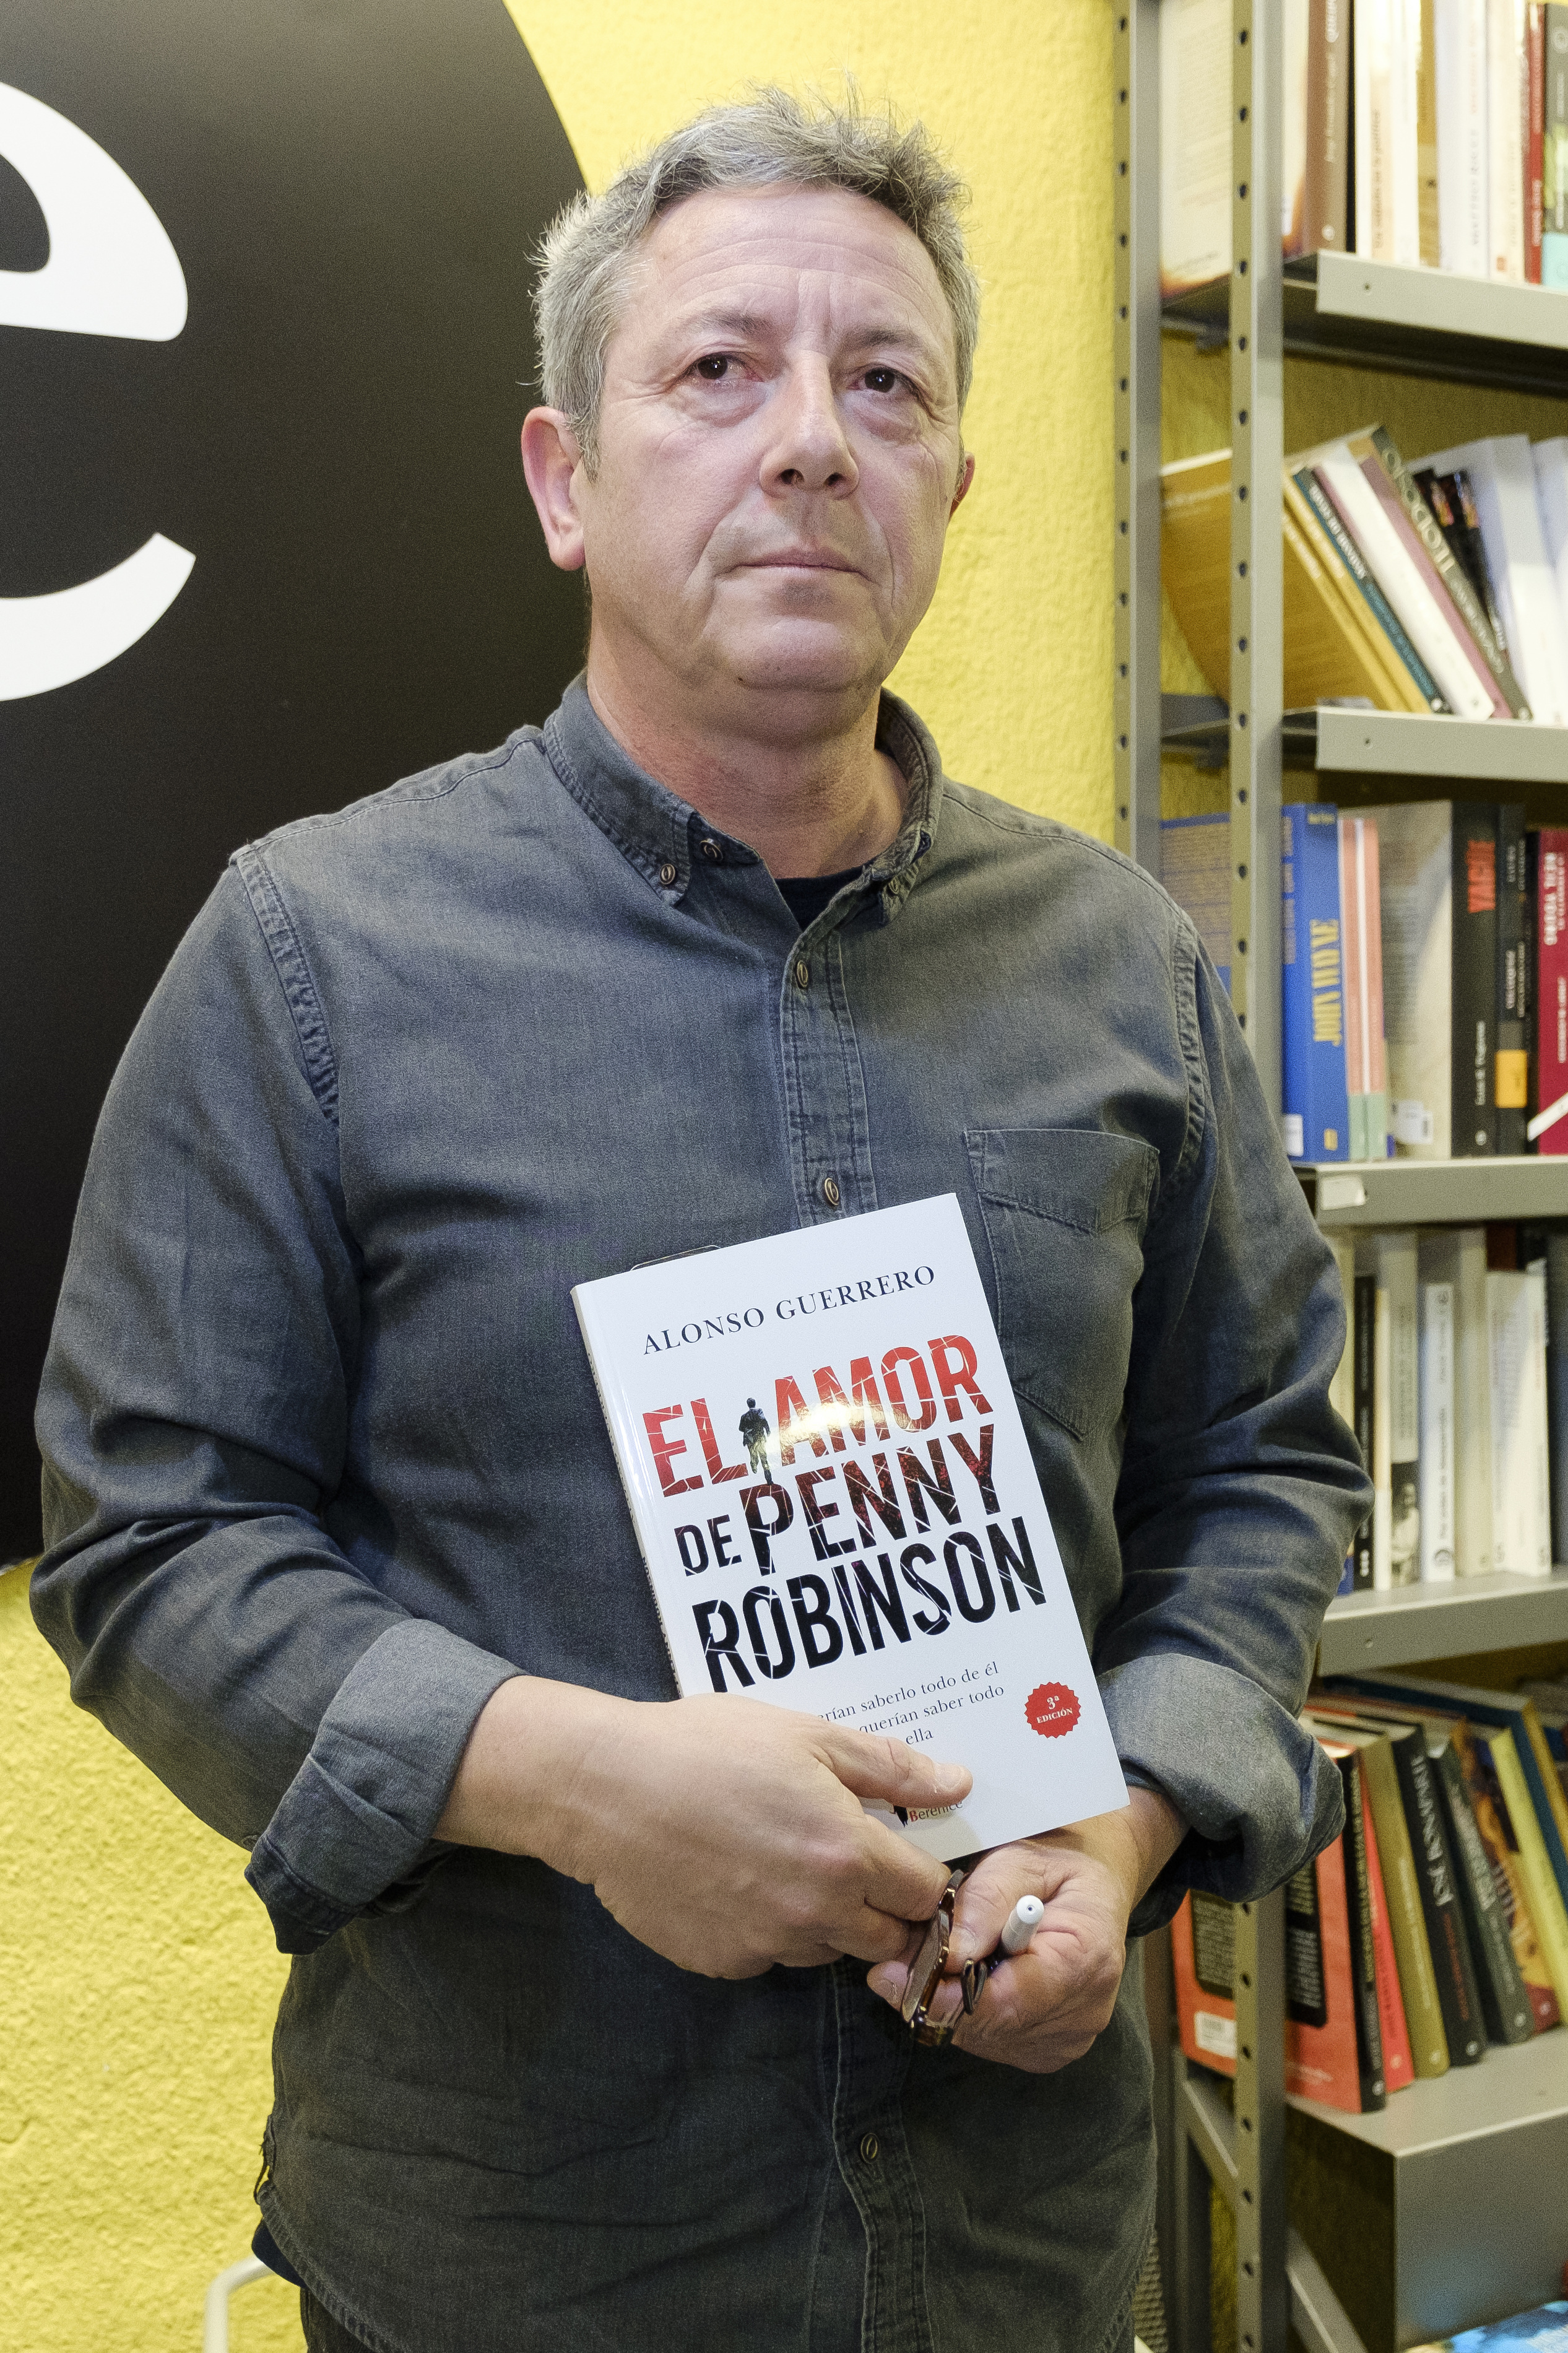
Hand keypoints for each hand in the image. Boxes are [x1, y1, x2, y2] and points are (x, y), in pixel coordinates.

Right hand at [436, 1675, 971, 1977]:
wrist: (605, 1790)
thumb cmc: (705, 1748)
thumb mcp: (807, 1735)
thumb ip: (889, 1767)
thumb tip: (958, 1784)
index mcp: (847, 1854)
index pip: (928, 1893)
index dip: (925, 1873)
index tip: (907, 1852)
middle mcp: (817, 1913)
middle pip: (888, 1935)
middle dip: (885, 1905)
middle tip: (852, 1859)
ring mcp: (768, 1945)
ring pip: (830, 1949)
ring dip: (829, 1918)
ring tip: (787, 1861)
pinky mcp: (724, 1962)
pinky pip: (771, 1955)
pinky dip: (771, 1929)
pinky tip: (741, 1881)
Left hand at [865, 1788, 1185, 2071]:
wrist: (1097, 1884)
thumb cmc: (1056, 1862)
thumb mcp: (1020, 1858)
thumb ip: (985, 1903)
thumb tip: (947, 1956)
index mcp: (1087, 1959)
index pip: (1005, 2002)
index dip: (943, 1995)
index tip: (892, 1973)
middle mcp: (1085, 2013)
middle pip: (989, 2025)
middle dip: (940, 1993)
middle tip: (905, 1955)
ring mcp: (1069, 2039)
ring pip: (983, 2037)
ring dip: (954, 2002)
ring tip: (951, 1953)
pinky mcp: (1050, 2051)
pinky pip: (992, 2042)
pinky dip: (972, 2012)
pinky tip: (976, 1972)